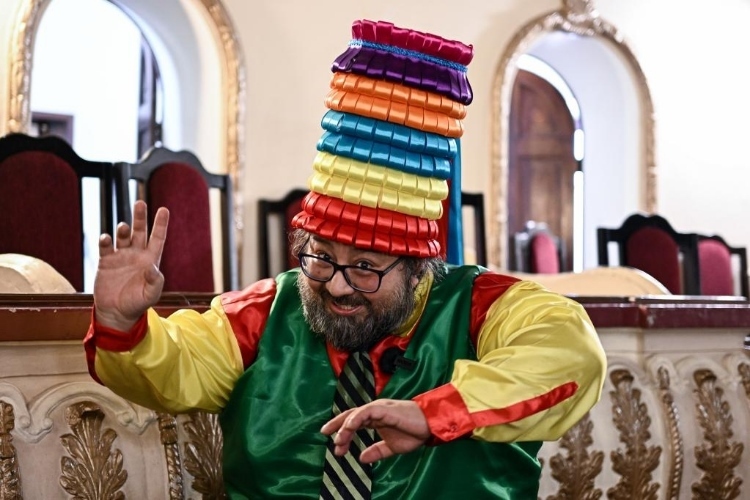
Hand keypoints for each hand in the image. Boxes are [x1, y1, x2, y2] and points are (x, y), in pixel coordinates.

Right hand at [93, 200, 168, 330]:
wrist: (117, 313)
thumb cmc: (137, 304)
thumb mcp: (150, 295)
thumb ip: (155, 282)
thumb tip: (152, 267)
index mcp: (150, 261)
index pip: (158, 238)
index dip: (161, 224)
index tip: (164, 209)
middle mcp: (136, 255)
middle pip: (139, 232)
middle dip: (140, 218)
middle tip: (140, 203)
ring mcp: (120, 257)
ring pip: (122, 237)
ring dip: (122, 230)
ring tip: (123, 227)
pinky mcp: (105, 262)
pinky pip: (105, 247)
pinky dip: (105, 241)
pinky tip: (106, 238)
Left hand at [320, 399, 430, 462]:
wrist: (430, 426)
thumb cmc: (414, 433)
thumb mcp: (391, 447)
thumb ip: (376, 452)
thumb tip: (361, 459)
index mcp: (375, 418)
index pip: (354, 421)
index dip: (342, 431)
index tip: (335, 446)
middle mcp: (374, 411)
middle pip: (350, 415)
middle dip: (337, 425)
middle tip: (326, 435)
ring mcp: (378, 408)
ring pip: (355, 414)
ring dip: (344, 427)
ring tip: (338, 440)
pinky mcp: (384, 408)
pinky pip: (365, 411)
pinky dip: (355, 419)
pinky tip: (348, 428)